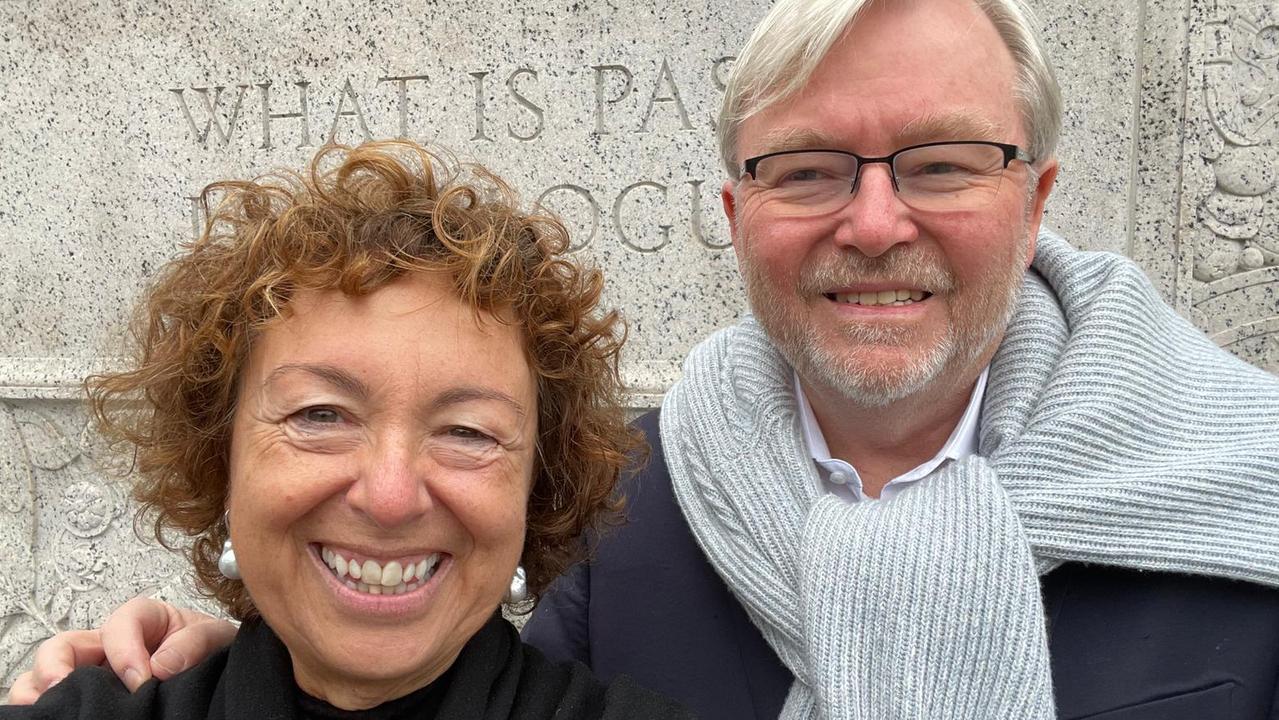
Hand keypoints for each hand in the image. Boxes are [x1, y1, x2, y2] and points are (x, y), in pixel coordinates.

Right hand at [5, 597, 235, 703]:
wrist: (214, 672)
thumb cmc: (210, 650)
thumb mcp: (215, 637)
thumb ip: (194, 642)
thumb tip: (160, 666)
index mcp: (143, 619)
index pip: (120, 624)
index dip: (125, 651)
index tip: (142, 680)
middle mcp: (109, 644)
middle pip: (64, 644)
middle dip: (56, 664)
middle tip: (65, 689)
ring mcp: (94, 671)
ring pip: (48, 672)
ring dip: (42, 688)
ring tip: (52, 707)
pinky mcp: (89, 694)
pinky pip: (54, 697)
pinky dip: (45, 705)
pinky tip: (55, 714)